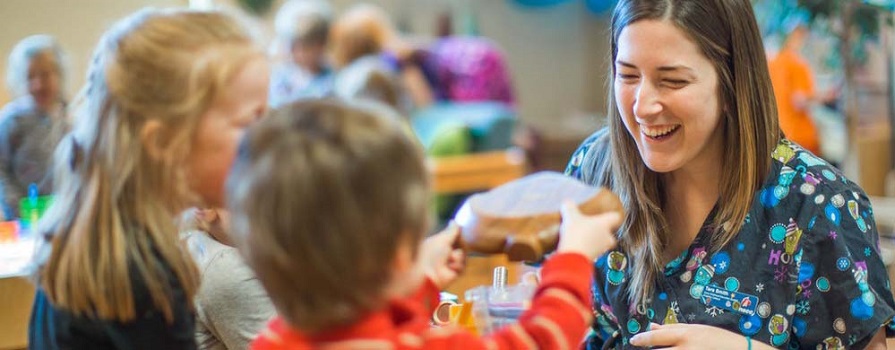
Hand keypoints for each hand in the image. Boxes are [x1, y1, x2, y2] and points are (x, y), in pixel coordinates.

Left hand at [418, 222, 465, 288]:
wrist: (427, 274)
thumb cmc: (431, 254)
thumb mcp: (442, 239)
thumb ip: (451, 231)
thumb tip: (455, 221)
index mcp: (438, 243)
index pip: (453, 236)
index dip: (458, 234)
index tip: (461, 232)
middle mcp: (444, 252)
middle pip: (461, 245)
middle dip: (459, 246)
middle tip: (453, 247)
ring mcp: (449, 263)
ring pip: (463, 255)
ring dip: (458, 256)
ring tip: (449, 259)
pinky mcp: (454, 273)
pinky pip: (463, 266)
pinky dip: (457, 265)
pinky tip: (450, 267)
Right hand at [557, 201, 619, 259]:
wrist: (572, 259)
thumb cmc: (576, 235)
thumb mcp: (570, 216)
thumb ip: (570, 207)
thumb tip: (568, 203)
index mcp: (605, 224)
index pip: (616, 217)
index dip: (613, 215)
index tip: (609, 213)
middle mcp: (607, 237)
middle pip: (610, 233)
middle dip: (601, 230)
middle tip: (591, 226)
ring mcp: (601, 250)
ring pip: (601, 243)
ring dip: (593, 241)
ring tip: (581, 236)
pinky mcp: (593, 259)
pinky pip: (592, 252)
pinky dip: (586, 250)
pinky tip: (576, 246)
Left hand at [630, 323, 774, 349]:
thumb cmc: (718, 340)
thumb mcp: (696, 329)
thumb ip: (673, 329)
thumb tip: (652, 326)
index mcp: (686, 335)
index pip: (657, 338)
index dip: (642, 339)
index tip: (633, 341)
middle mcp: (686, 349)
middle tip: (643, 348)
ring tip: (667, 349)